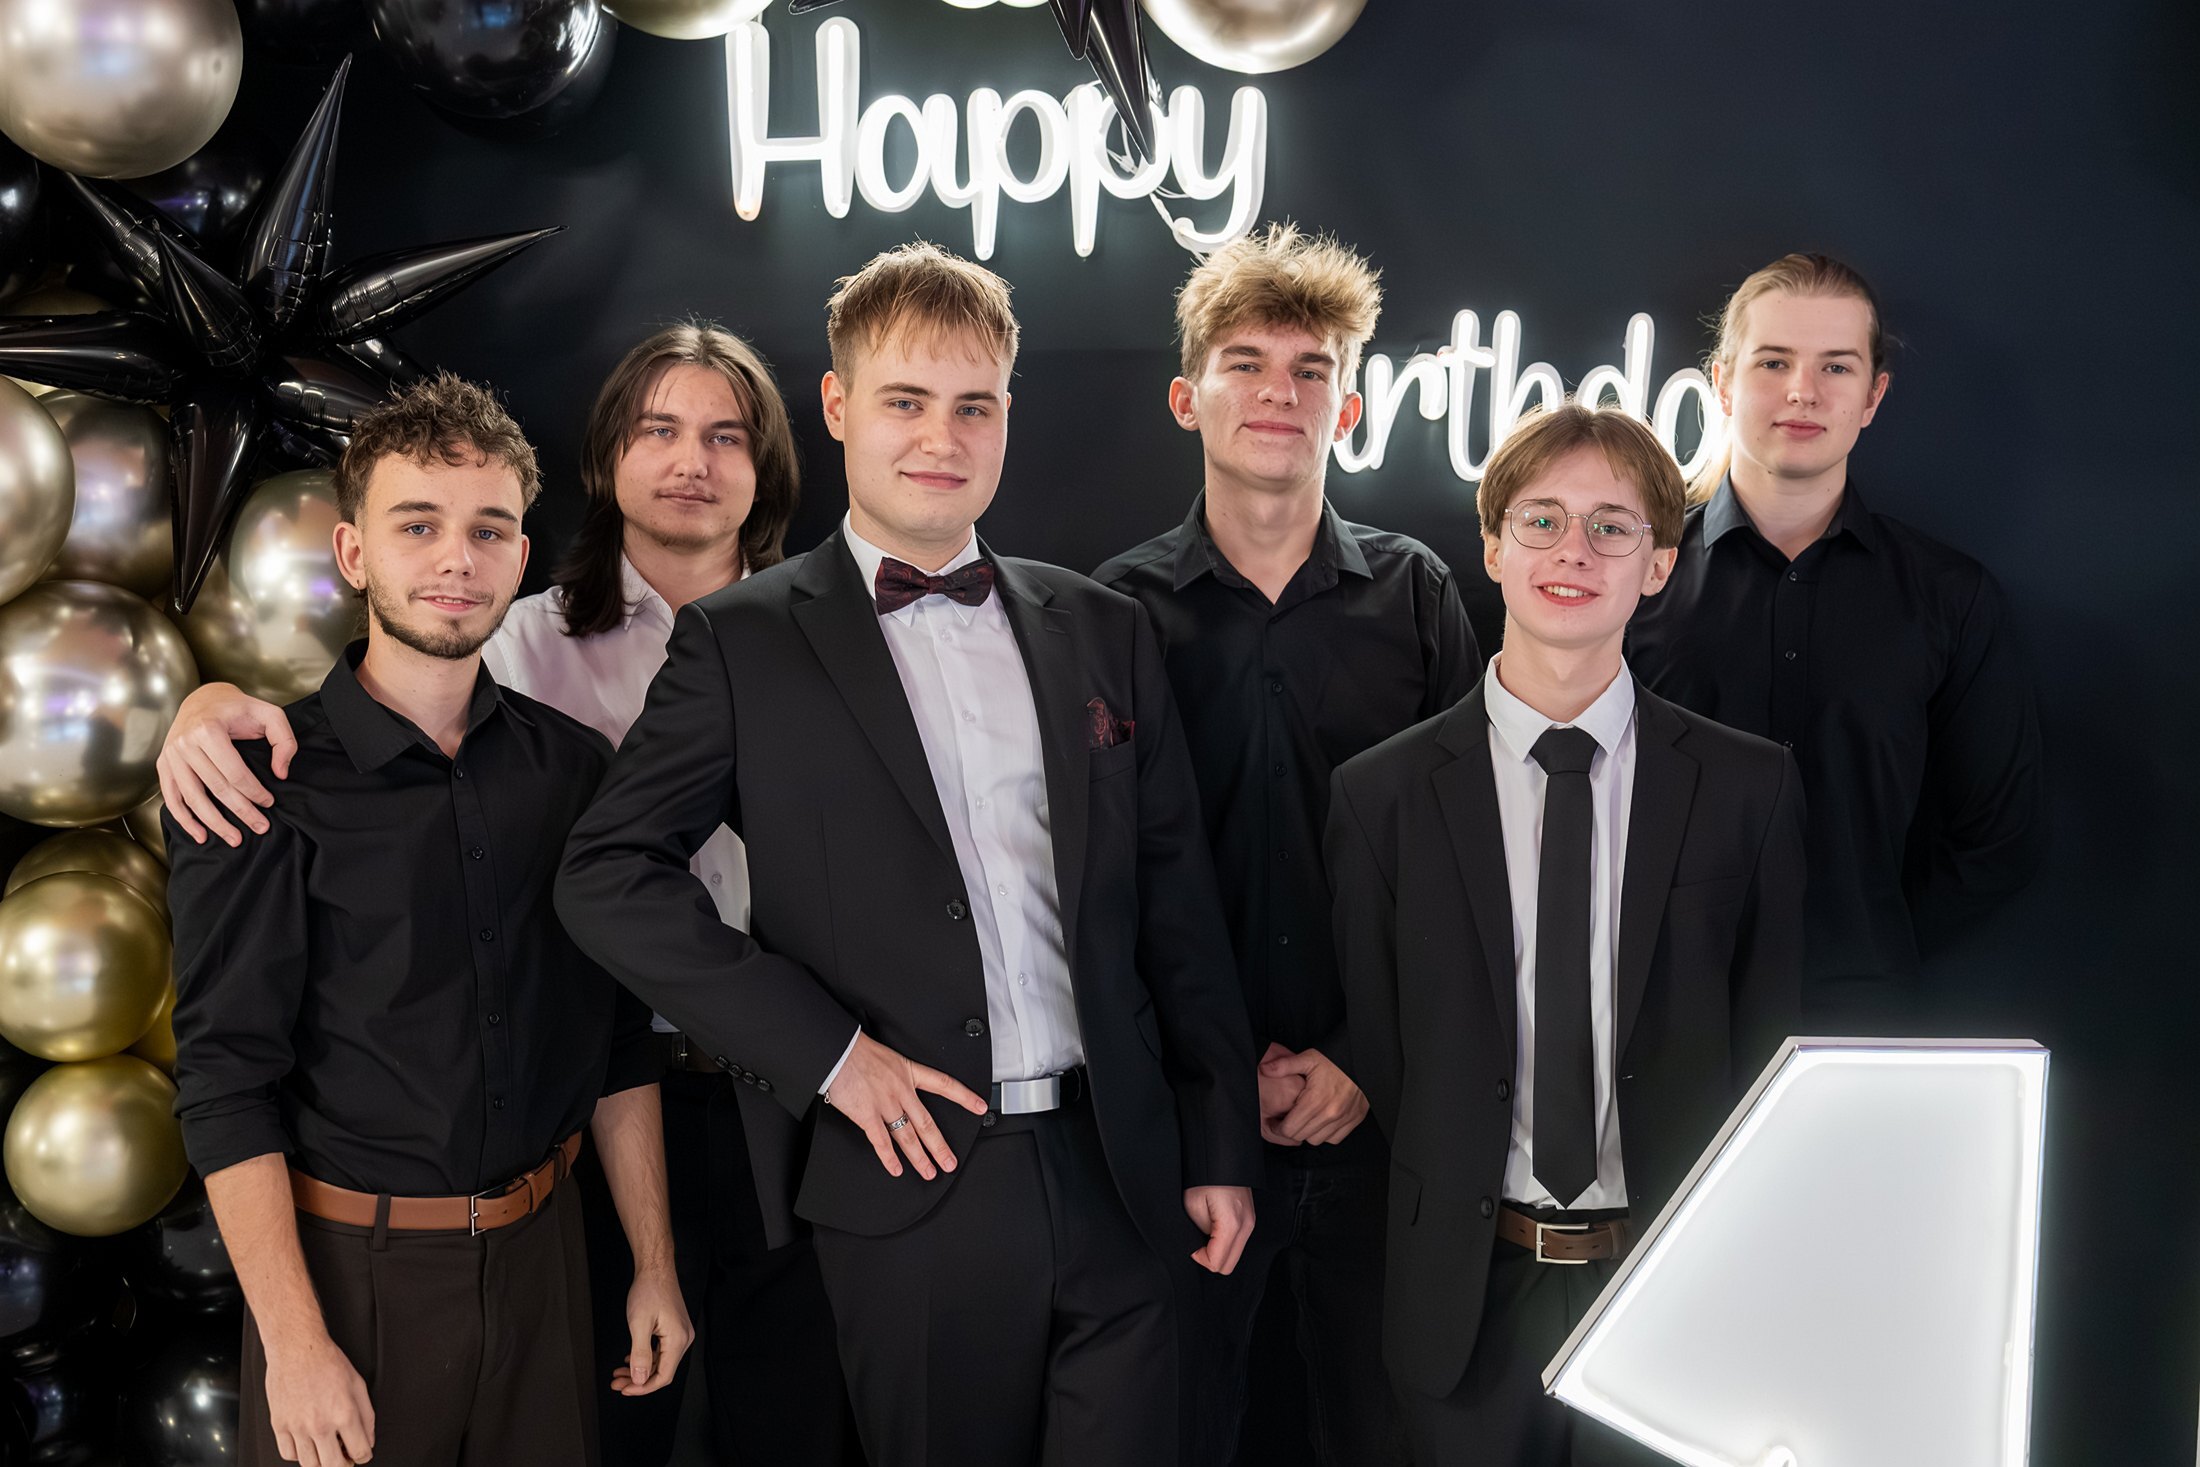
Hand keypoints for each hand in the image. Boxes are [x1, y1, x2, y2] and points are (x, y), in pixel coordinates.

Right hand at [159, 682, 296, 846]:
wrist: (203, 699)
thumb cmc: (238, 708)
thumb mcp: (269, 713)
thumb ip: (284, 740)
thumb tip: (281, 773)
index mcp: (209, 730)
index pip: (235, 772)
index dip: (254, 792)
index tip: (269, 803)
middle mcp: (185, 744)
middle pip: (216, 788)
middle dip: (241, 812)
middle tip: (260, 827)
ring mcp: (171, 756)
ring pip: (193, 798)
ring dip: (214, 823)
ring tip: (234, 839)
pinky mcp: (163, 764)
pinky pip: (172, 798)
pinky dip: (184, 819)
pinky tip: (200, 835)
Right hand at [263, 1331, 374, 1465]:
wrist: (297, 1349)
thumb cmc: (327, 1362)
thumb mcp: (359, 1385)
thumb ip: (367, 1416)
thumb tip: (368, 1440)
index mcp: (344, 1414)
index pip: (360, 1452)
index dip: (364, 1456)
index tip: (362, 1454)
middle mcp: (320, 1424)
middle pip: (333, 1466)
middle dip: (343, 1465)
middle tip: (345, 1458)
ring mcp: (298, 1427)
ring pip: (310, 1465)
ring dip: (321, 1463)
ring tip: (327, 1451)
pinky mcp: (280, 1425)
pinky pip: (289, 1454)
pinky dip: (300, 1455)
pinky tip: (307, 1444)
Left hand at [611, 1265, 693, 1395]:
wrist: (656, 1269)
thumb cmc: (649, 1290)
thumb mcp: (639, 1324)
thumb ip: (640, 1354)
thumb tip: (641, 1379)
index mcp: (678, 1340)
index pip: (663, 1376)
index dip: (643, 1387)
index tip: (625, 1389)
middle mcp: (683, 1339)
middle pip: (662, 1371)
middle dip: (638, 1380)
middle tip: (617, 1383)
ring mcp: (680, 1333)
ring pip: (660, 1362)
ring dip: (640, 1370)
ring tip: (619, 1373)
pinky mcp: (674, 1329)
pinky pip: (660, 1351)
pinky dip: (645, 1358)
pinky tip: (630, 1359)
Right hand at [824, 1032, 987, 1179]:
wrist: (837, 1051)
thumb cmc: (857, 1052)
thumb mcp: (888, 1057)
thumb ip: (898, 1074)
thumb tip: (901, 1087)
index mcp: (908, 1072)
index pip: (944, 1084)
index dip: (964, 1097)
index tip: (980, 1107)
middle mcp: (901, 1090)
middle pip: (927, 1123)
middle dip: (940, 1146)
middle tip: (950, 1163)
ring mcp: (885, 1104)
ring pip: (908, 1136)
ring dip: (919, 1158)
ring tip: (929, 1172)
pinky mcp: (867, 1115)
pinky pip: (881, 1141)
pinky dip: (889, 1158)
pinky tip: (896, 1169)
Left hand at [1184, 1185, 1254, 1275]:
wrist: (1221, 1154)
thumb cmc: (1205, 1176)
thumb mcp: (1192, 1206)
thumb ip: (1199, 1233)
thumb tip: (1202, 1247)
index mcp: (1232, 1225)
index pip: (1216, 1263)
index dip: (1199, 1258)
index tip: (1192, 1245)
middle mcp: (1246, 1226)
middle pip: (1228, 1266)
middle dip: (1210, 1258)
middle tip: (1197, 1242)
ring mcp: (1250, 1221)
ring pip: (1234, 1255)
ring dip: (1218, 1250)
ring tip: (1205, 1230)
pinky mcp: (1249, 1217)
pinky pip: (1237, 1241)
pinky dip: (1225, 1241)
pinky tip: (1214, 1225)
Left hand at [1262, 1047, 1369, 1146]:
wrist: (1363, 1060)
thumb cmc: (1335, 1060)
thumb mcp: (1308, 1058)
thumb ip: (1284, 1065)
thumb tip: (1264, 1069)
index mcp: (1314, 1101)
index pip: (1289, 1129)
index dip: (1278, 1128)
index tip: (1275, 1122)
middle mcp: (1329, 1114)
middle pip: (1301, 1137)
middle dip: (1290, 1131)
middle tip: (1286, 1121)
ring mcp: (1343, 1119)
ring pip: (1317, 1140)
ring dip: (1308, 1133)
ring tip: (1304, 1120)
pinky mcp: (1354, 1120)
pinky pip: (1335, 1139)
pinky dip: (1326, 1134)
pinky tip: (1321, 1121)